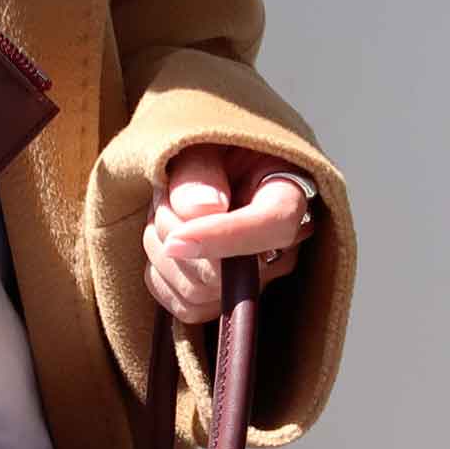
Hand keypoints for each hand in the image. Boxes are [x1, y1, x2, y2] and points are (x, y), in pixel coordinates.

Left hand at [142, 143, 316, 325]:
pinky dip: (160, 275)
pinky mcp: (226, 301)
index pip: (272, 227)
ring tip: (165, 211)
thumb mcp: (205, 141)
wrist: (211, 168)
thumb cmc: (212, 150)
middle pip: (220, 271)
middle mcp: (282, 247)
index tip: (176, 239)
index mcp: (289, 194)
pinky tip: (166, 243)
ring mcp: (256, 280)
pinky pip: (185, 308)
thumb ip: (199, 170)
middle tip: (163, 195)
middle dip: (172, 231)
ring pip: (197, 293)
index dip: (222, 237)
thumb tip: (198, 210)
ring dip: (160, 250)